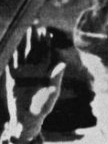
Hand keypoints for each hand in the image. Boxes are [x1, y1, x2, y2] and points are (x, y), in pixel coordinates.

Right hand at [4, 25, 64, 141]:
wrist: (26, 119)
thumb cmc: (42, 108)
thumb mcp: (51, 94)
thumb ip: (56, 78)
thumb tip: (63, 64)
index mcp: (45, 72)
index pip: (46, 54)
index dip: (46, 43)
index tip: (46, 31)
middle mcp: (34, 70)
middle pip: (33, 50)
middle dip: (33, 38)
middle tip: (33, 24)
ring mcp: (22, 72)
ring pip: (21, 53)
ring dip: (20, 42)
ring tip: (21, 29)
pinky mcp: (11, 76)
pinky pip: (10, 61)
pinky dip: (9, 52)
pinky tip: (9, 42)